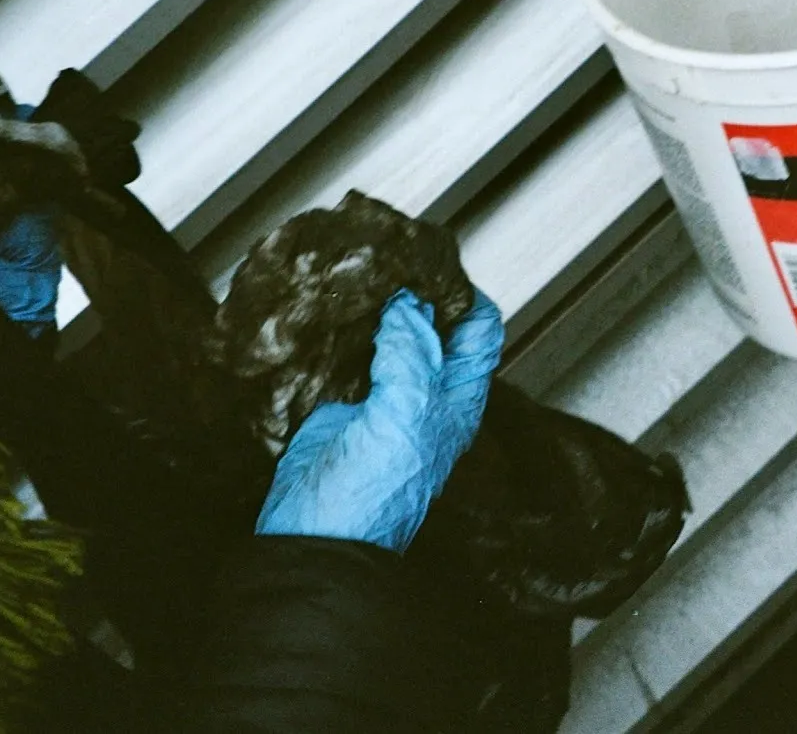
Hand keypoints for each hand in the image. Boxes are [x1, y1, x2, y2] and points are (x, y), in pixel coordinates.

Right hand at [256, 289, 501, 553]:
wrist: (316, 535)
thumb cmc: (375, 490)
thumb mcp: (408, 413)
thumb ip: (413, 353)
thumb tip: (407, 303)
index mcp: (457, 397)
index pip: (479, 330)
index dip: (463, 294)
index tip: (432, 267)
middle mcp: (424, 393)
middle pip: (433, 326)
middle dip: (416, 292)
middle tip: (390, 261)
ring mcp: (381, 397)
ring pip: (389, 335)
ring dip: (377, 307)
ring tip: (361, 275)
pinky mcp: (339, 402)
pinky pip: (346, 354)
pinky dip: (341, 329)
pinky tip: (331, 308)